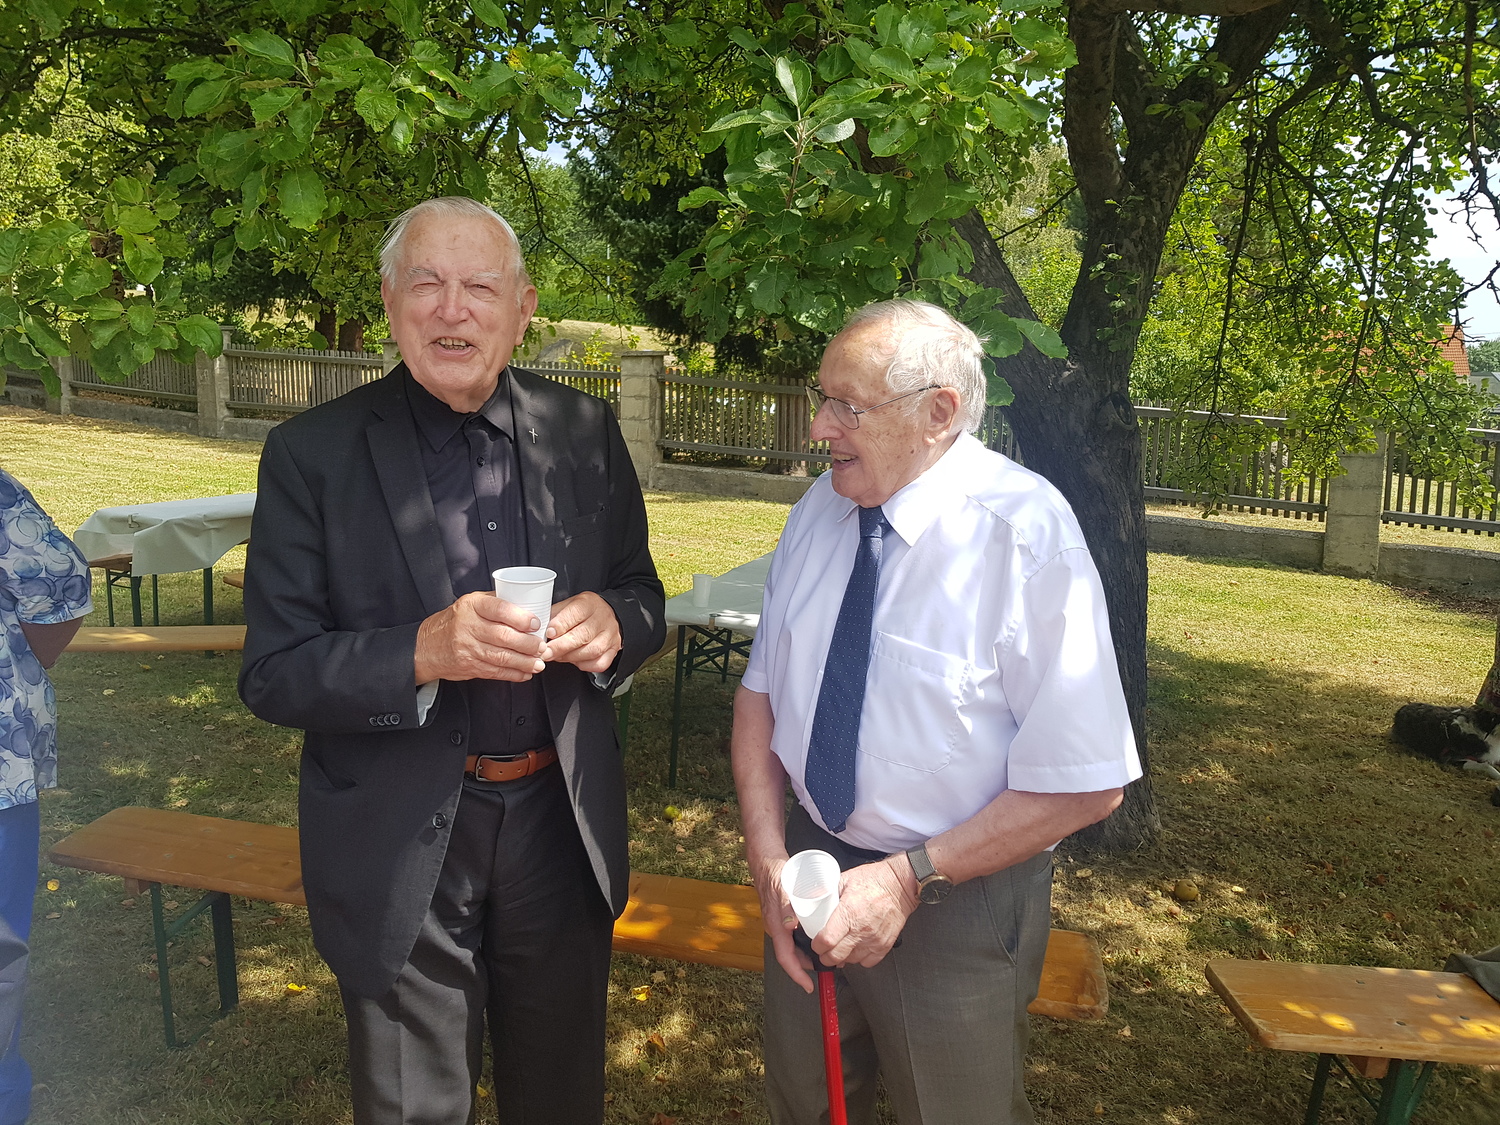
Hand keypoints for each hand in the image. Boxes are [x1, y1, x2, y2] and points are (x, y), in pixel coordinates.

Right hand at [413, 591, 544, 682]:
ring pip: (501, 657)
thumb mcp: (469, 603)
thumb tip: (527, 602)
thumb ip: (495, 602)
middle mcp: (468, 626)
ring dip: (524, 662)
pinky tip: (525, 673)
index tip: (536, 623)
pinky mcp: (468, 666)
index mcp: (472, 606)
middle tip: (542, 647)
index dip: (520, 618)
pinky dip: (513, 674)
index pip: (499, 609)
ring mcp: (467, 648)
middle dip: (528, 644)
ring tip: (539, 663)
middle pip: (503, 636)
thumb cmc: (454, 621)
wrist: (426, 646)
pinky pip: (495, 672)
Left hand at [542, 592, 621, 672]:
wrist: (608, 616)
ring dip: (570, 657)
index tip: (548, 633)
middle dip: (561, 646)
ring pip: (591, 651)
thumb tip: (539, 629)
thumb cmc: (584, 612)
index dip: (560, 625)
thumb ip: (554, 615)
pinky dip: (585, 665)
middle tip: (546, 652)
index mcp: (589, 603)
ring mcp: (610, 636)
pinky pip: (599, 663)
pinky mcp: (613, 650)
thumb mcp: (568, 604)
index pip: (575, 614)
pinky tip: (575, 660)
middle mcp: (602, 619)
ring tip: (557, 656)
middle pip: (583, 635)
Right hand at [751, 852, 815, 993]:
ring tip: (829, 953)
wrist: (766, 861)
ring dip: (809, 953)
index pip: (786, 959)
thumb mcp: (783, 889)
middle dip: (808, 965)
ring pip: (794, 945)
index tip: (809, 986)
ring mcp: (780, 923)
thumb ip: (786, 906)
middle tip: (829, 967)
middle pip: (792, 955)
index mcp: (776, 928)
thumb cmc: (775, 875)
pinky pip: (796, 934)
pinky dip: (808, 939)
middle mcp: (777, 929)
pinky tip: (820, 934)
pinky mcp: (785, 915)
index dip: (797, 975)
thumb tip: (790, 926)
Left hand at [812, 856, 918, 969]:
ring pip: (851, 961)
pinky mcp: (885, 945)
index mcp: (849, 912)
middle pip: (836, 956)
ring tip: (841, 947)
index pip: (827, 940)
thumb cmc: (875, 880)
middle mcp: (861, 928)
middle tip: (824, 950)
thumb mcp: (845, 880)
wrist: (900, 884)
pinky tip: (856, 948)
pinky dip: (859, 959)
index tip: (816, 943)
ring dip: (842, 957)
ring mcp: (874, 939)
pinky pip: (868, 963)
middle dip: (825, 957)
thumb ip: (829, 893)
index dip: (817, 946)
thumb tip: (813, 899)